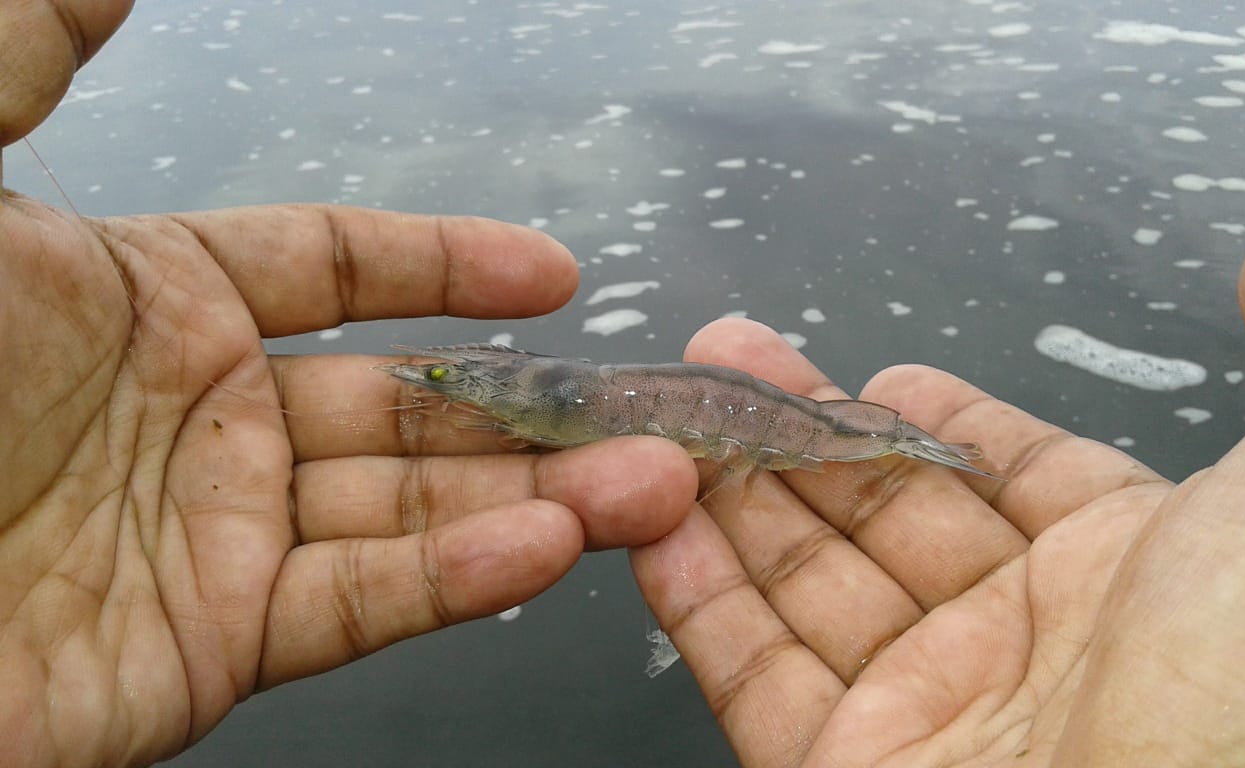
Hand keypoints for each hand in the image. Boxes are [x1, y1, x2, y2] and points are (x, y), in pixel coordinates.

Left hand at [0, 6, 695, 766]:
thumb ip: (29, 53)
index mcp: (157, 305)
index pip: (343, 272)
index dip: (451, 266)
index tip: (553, 273)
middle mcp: (203, 420)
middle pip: (408, 402)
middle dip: (535, 405)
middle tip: (649, 409)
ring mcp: (214, 535)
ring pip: (411, 508)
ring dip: (540, 495)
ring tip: (648, 486)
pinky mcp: (210, 646)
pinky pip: (362, 604)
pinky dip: (464, 579)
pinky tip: (550, 543)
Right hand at [633, 215, 1244, 766]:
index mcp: (1124, 573)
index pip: (1002, 475)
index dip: (931, 419)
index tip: (870, 373)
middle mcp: (1021, 642)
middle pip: (879, 514)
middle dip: (798, 431)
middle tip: (721, 360)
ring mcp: (932, 712)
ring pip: (806, 586)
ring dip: (730, 500)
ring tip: (665, 421)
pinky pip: (758, 676)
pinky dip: (699, 602)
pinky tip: (657, 527)